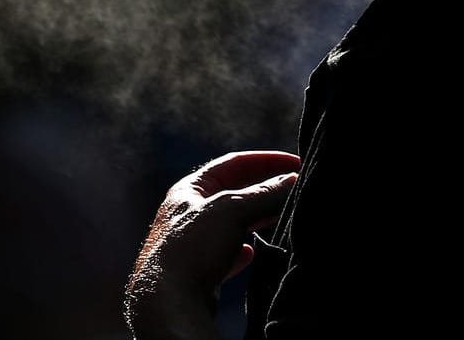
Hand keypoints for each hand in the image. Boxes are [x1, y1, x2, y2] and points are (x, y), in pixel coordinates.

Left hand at [124, 150, 300, 339]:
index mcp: (188, 190)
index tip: (295, 164)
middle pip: (233, 193)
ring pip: (231, 224)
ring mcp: (191, 244)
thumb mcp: (232, 210)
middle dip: (264, 191)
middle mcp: (187, 214)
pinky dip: (240, 251)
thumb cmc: (192, 247)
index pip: (232, 164)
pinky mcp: (196, 271)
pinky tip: (251, 254)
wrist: (169, 302)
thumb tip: (293, 180)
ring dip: (256, 219)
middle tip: (294, 190)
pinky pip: (224, 254)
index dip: (265, 161)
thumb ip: (264, 194)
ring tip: (283, 217)